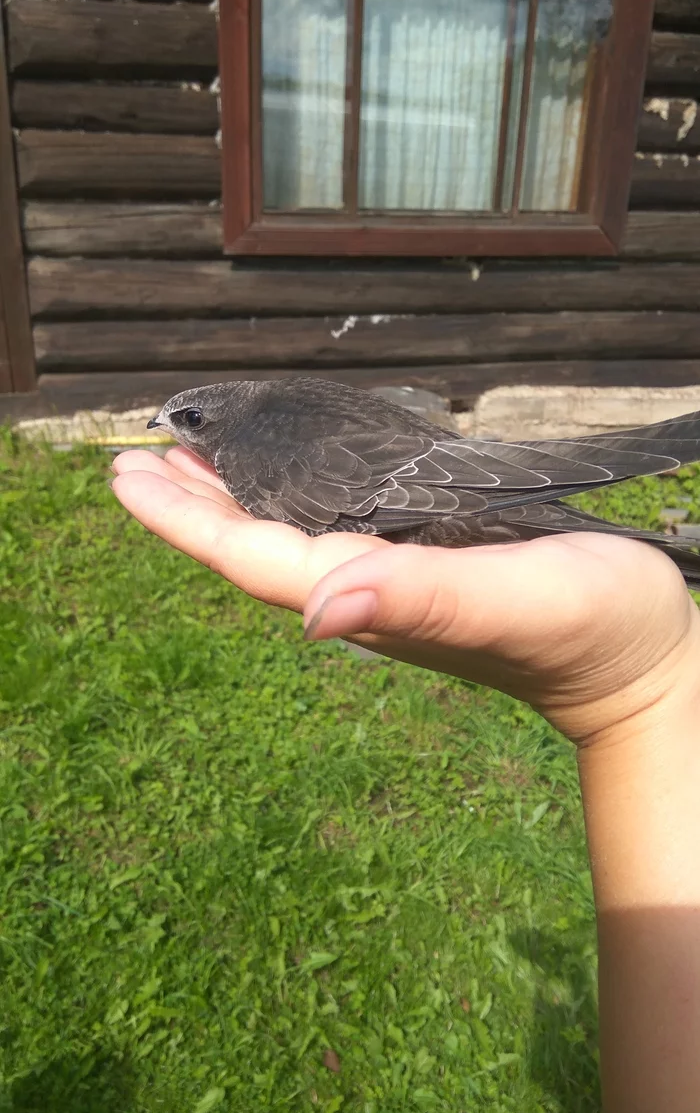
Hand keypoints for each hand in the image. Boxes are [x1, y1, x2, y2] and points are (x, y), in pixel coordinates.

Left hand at [111, 446, 699, 744]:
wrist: (641, 658)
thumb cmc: (595, 631)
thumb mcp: (520, 602)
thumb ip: (426, 601)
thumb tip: (314, 610)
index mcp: (378, 596)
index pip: (257, 559)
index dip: (188, 520)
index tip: (129, 473)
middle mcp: (373, 589)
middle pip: (259, 547)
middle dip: (193, 504)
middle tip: (135, 454)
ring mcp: (399, 579)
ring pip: (294, 534)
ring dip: (235, 497)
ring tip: (187, 456)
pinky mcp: (429, 564)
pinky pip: (338, 525)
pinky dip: (296, 493)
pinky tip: (287, 473)